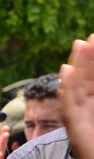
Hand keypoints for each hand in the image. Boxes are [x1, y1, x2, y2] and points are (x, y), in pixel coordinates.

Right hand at [60, 34, 93, 158]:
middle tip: (93, 33)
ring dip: (79, 64)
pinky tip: (67, 71)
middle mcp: (85, 108)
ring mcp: (78, 116)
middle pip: (87, 76)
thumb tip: (86, 83)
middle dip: (91, 55)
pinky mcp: (74, 125)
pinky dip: (68, 86)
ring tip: (81, 44)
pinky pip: (68, 102)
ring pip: (77, 85)